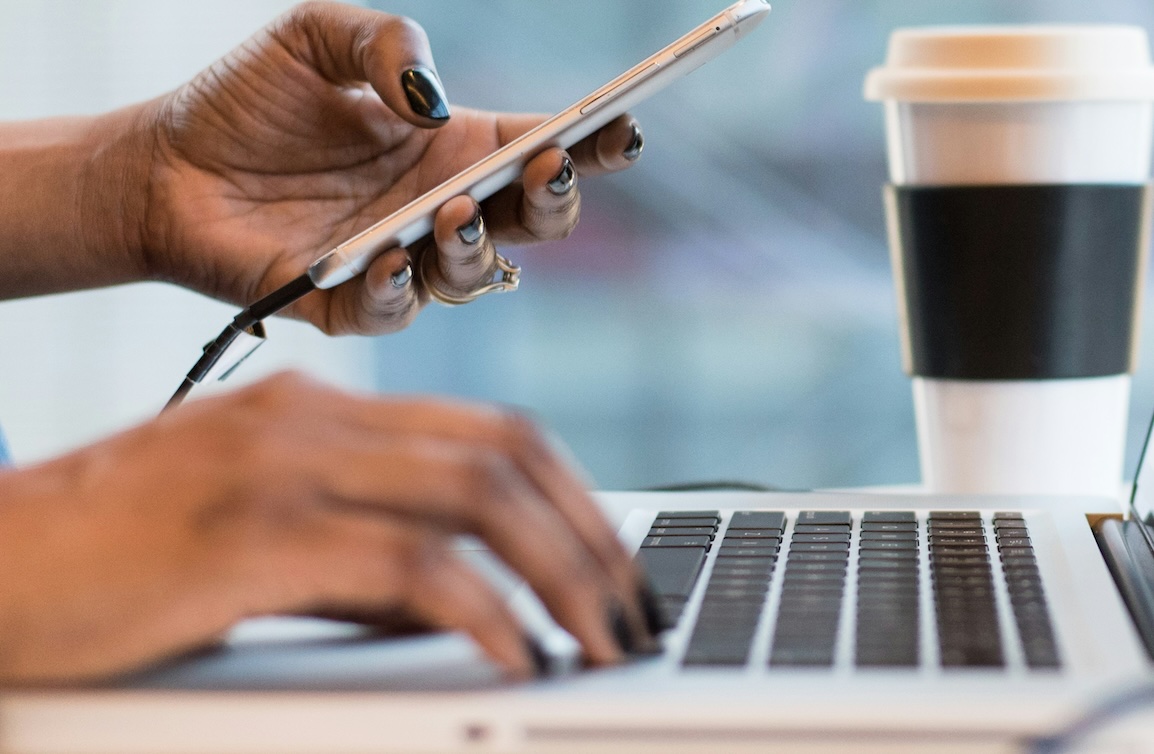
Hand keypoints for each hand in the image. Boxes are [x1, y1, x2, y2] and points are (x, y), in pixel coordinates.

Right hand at [0, 373, 658, 684]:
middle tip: (632, 610)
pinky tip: (515, 655)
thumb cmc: (118, 560)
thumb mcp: (260, 536)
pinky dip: (482, 611)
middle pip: (504, 452)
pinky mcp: (250, 534)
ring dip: (561, 572)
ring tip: (601, 640)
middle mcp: (311, 419)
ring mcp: (282, 466)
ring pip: (476, 495)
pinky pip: (408, 564)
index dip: (573, 495)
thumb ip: (363, 555)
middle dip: (590, 536)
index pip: (490, 428)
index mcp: (319, 410)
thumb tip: (467, 601)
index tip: (614, 562)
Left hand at [131, 2, 641, 334]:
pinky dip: (402, 290)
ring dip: (477, 246)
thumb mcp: (315, 36)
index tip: (624, 128)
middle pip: (532, 222)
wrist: (163, 165)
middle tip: (547, 170)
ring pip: (475, 275)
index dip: (591, 144)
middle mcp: (439, 208)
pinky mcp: (350, 304)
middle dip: (556, 202)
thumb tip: (433, 99)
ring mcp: (402, 260)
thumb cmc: (246, 101)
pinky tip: (389, 257)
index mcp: (451, 147)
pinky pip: (396, 311)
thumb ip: (385, 42)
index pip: (542, 150)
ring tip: (451, 210)